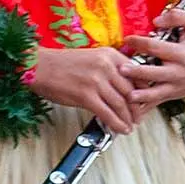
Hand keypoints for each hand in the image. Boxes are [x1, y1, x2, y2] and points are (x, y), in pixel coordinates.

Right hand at [25, 46, 140, 133]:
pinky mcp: (86, 96)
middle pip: (131, 90)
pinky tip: (120, 129)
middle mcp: (106, 66)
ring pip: (121, 104)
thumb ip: (110, 68)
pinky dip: (116, 124)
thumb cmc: (63, 64)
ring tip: (130, 125)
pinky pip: (107, 113)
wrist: (39, 66)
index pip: (136, 74)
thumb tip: (124, 85)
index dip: (143, 89)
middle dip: (137, 107)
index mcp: (110, 55)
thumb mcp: (93, 57)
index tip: (145, 99)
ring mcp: (96, 81)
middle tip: (139, 116)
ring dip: (128, 118)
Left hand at [121, 8, 184, 107]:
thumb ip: (178, 16)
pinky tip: (133, 112)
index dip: (141, 42)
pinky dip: (145, 108)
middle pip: (154, 73)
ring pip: (156, 93)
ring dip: (141, 95)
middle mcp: (178, 72)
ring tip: (128, 95)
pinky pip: (156, 103)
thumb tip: (156, 21)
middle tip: (121, 69)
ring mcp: (174, 86)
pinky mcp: (171, 96)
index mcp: (182, 54)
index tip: (128, 39)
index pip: (157, 47)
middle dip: (137, 72)